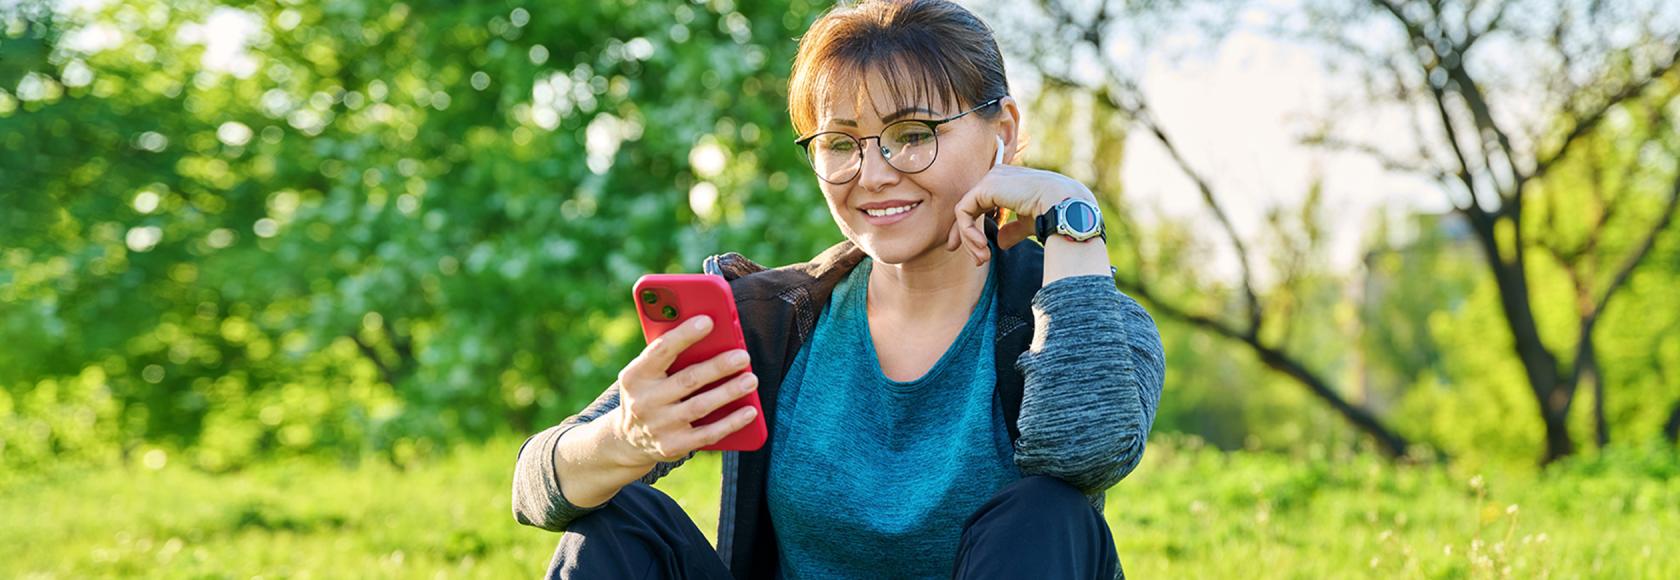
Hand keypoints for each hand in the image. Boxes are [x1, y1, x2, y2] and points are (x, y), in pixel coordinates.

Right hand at [606, 315, 758, 464]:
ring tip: (751, 379)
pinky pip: (708, 434)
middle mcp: (643, 402)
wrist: (628, 439)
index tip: (708, 321)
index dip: (684, 335)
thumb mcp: (646, 373)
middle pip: (687, 380)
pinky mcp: (673, 446)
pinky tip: (750, 411)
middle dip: (718, 367)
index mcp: (635, 375)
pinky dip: (731, 422)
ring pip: (700, 406)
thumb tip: (711, 334)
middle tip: (743, 356)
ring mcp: (658, 426)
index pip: (661, 350)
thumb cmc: (649, 392)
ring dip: (729, 392)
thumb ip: (669, 355)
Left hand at [945, 162, 1096, 265]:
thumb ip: (1014, 230)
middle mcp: (998, 176)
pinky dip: (968, 232)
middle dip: (968, 237)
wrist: (1062, 206)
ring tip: (983, 258)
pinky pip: (963, 212)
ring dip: (970, 240)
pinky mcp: (984, 187)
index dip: (974, 229)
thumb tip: (1000, 242)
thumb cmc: (1053, 213)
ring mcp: (990, 179)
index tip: (978, 253)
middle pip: (970, 209)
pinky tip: (983, 246)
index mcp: (1009, 182)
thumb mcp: (1029, 224)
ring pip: (965, 213)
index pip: (981, 204)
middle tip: (978, 261)